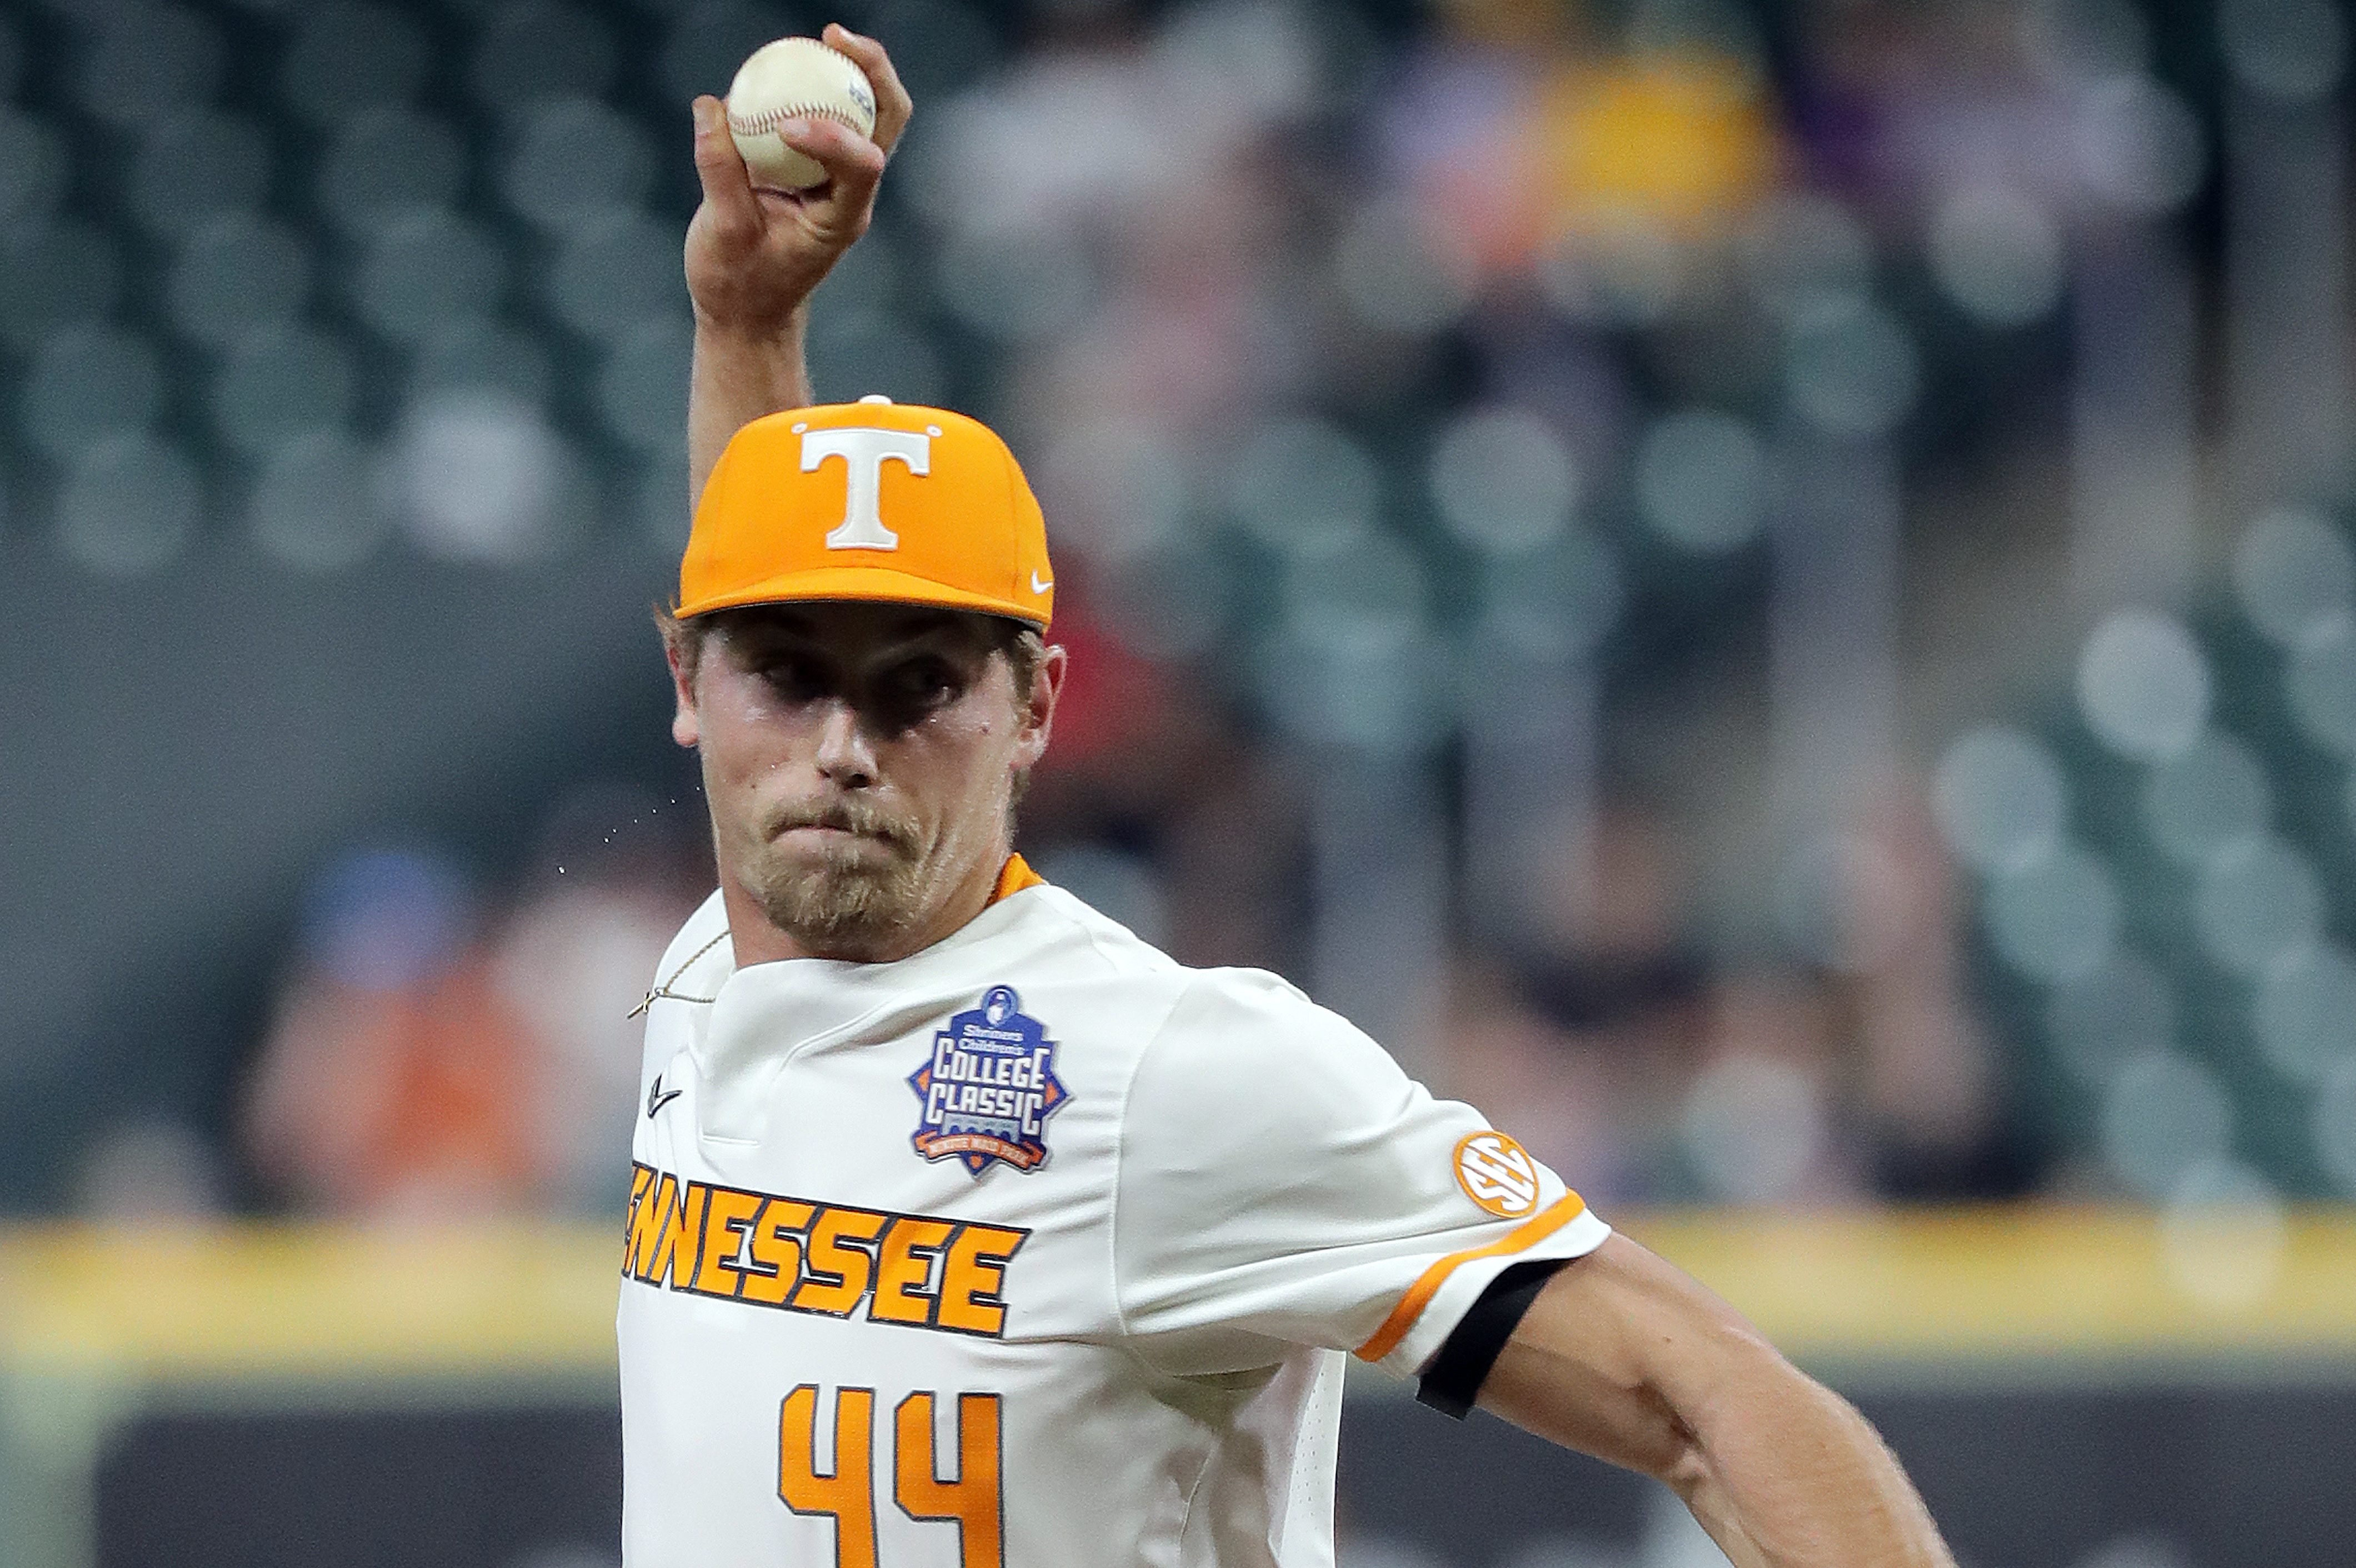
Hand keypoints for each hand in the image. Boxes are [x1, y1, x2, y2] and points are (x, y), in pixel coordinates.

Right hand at [684, 23, 912, 339]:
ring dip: (853, 70)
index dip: (833, 136)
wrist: (747, 311)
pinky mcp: (816, 170)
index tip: (785, 127)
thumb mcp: (722, 232)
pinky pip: (827, 117)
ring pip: (867, 113)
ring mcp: (839, 180)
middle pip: (886, 122)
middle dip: (874, 74)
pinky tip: (790, 61)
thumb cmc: (737, 283)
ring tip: (826, 36)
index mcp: (842, 219)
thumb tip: (712, 106)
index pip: (862, 166)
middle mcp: (853, 194)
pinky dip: (815, 87)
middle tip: (837, 37)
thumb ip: (719, 169)